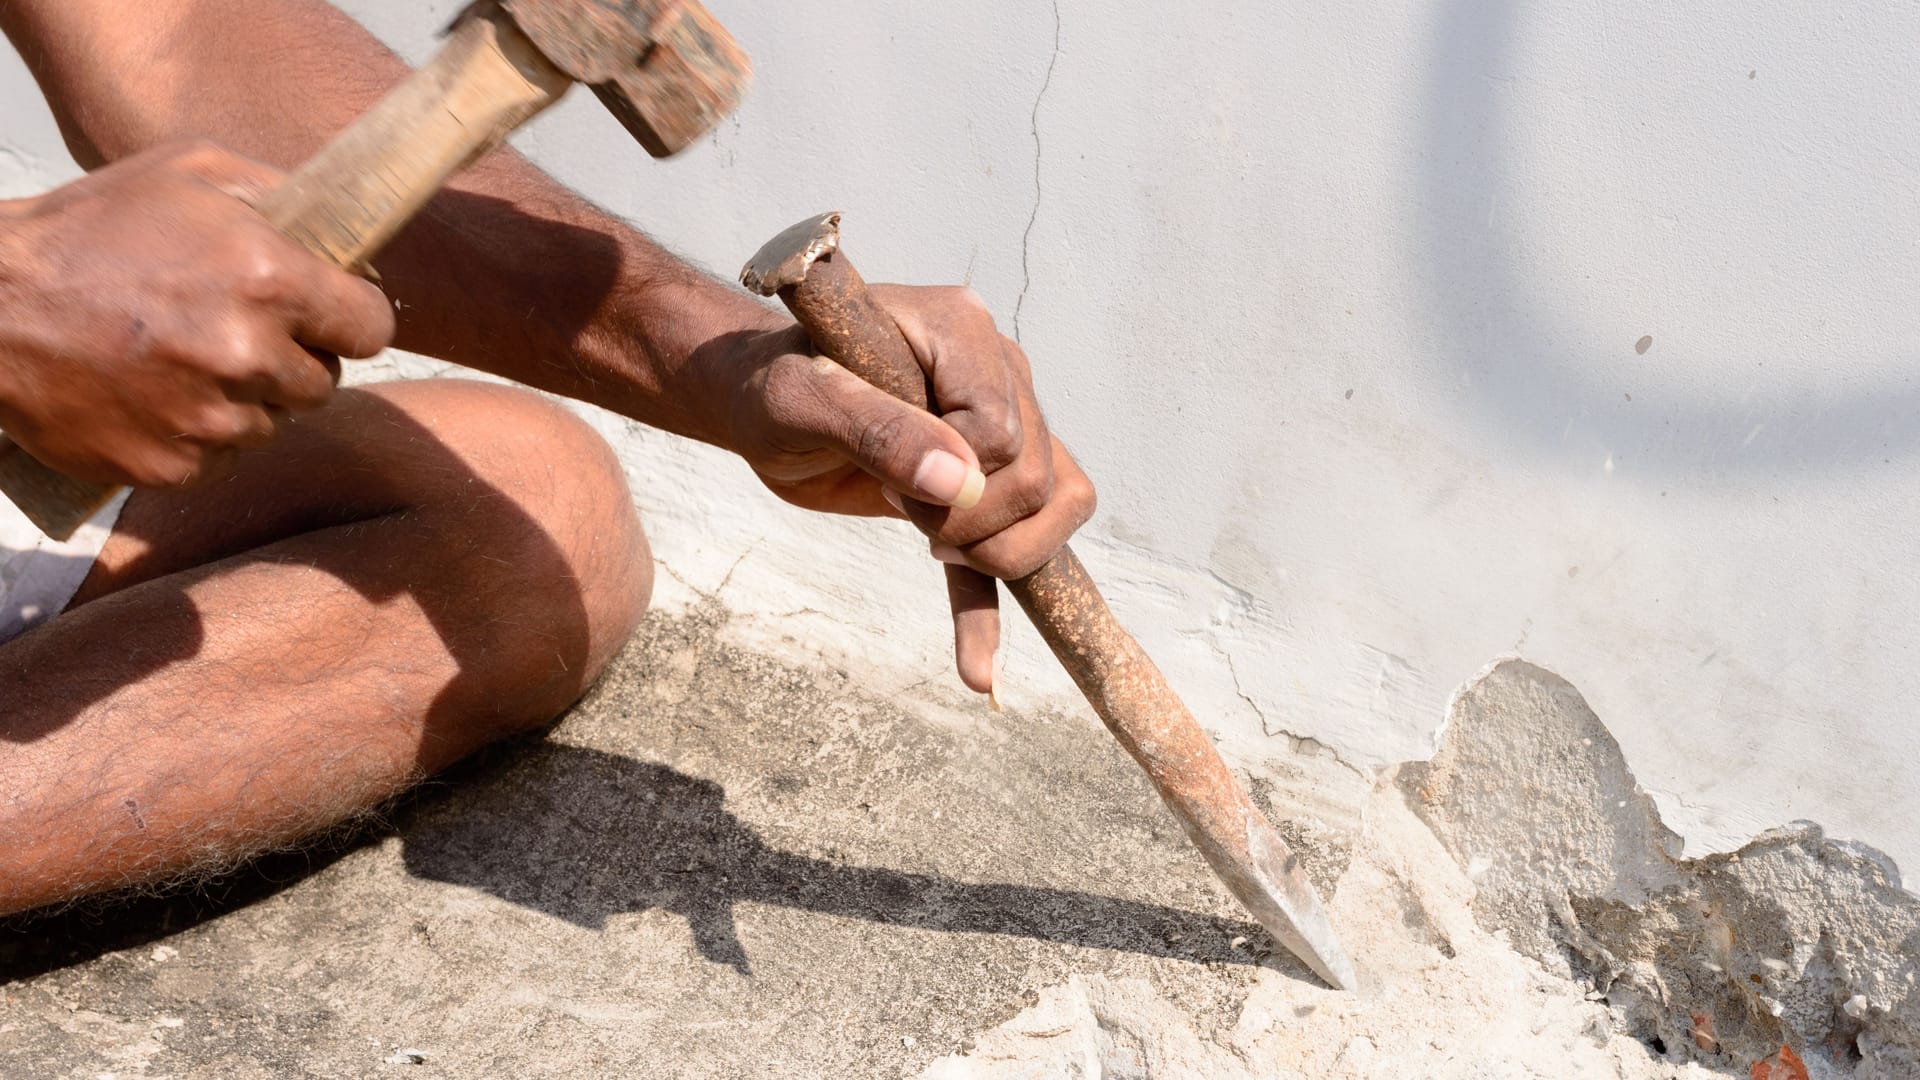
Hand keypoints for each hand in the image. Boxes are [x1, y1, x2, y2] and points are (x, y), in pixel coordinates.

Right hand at [0, 139, 393, 486]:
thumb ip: (277, 196)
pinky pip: (220, 458)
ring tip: (183, 360)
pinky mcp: (171, 466)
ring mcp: (209, 418)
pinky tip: (156, 395)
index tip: (328, 317)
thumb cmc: (91, 230)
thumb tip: (345, 231)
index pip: (372, 327)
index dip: (350, 320)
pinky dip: (198, 436)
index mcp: (270, 279)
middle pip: (324, 382)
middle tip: (235, 333)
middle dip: (292, 360)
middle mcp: (248, 354)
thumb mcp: (189, 173)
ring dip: (244, 399)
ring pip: (272, 424)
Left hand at [720, 285, 1095, 694]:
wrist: (756, 402)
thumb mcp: (802, 401)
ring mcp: (1001, 427)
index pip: (1004, 432)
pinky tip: (976, 671)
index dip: (956, 479)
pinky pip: (1016, 547)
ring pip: (1056, 507)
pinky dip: (991, 613)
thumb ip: (876, 430)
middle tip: (899, 506)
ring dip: (998, 554)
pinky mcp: (982, 484)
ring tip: (932, 547)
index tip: (889, 479)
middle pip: (1037, 477)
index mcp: (962, 330)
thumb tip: (959, 484)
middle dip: (972, 521)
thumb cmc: (771, 384)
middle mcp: (998, 371)